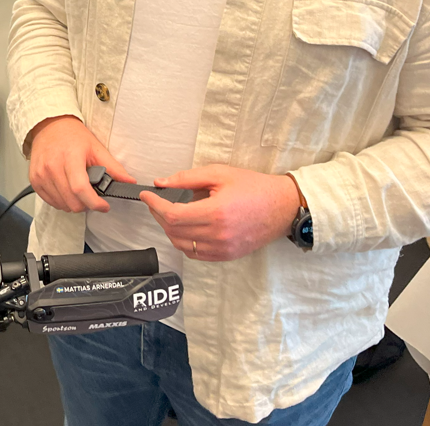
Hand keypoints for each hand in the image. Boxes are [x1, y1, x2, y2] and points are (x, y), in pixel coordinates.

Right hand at [26, 115, 135, 213]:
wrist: (49, 125)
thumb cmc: (71, 135)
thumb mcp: (95, 148)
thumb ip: (113, 167)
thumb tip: (128, 181)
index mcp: (70, 157)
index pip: (80, 188)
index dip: (94, 202)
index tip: (104, 206)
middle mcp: (52, 166)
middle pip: (71, 201)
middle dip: (86, 205)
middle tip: (92, 197)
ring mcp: (41, 174)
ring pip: (61, 204)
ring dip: (73, 204)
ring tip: (78, 191)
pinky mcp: (34, 179)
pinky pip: (50, 201)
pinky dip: (61, 201)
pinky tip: (66, 190)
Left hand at [140, 165, 298, 261]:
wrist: (282, 206)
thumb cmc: (254, 187)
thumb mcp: (220, 174)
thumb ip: (188, 179)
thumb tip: (162, 183)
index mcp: (215, 213)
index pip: (172, 215)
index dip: (155, 205)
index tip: (147, 195)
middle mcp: (218, 235)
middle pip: (173, 231)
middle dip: (159, 215)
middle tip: (156, 201)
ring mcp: (222, 249)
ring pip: (181, 244)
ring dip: (170, 229)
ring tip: (170, 212)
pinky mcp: (226, 256)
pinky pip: (195, 254)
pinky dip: (184, 242)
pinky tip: (185, 227)